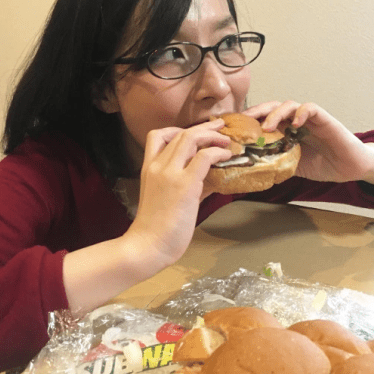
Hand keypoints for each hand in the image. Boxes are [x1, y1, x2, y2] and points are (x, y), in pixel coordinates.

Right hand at [125, 119, 231, 265]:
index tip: (194, 133)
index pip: (157, 136)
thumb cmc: (155, 229)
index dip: (177, 129)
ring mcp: (171, 173)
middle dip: (203, 127)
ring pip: (191, 138)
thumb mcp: (165, 200)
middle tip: (219, 128)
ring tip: (226, 140)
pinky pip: (205, 157)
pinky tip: (226, 156)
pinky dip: (218, 152)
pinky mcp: (186, 184)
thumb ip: (186, 186)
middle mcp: (158, 166)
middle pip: (180, 133)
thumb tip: (210, 182)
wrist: (147, 246)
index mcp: (149, 168)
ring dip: (212, 136)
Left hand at [242, 101, 373, 185]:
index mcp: (285, 130)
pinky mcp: (325, 119)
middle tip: (243, 121)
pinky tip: (295, 123)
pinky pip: (311, 109)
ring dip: (276, 113)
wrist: (350, 168)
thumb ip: (275, 163)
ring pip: (289, 105)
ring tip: (267, 127)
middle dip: (256, 112)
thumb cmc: (322, 164)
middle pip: (272, 107)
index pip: (263, 119)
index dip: (249, 121)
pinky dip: (301, 113)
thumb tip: (250, 172)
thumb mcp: (292, 166)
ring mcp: (309, 119)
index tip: (235, 128)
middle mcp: (295, 121)